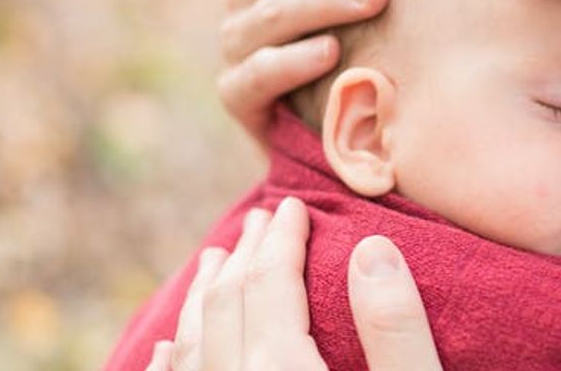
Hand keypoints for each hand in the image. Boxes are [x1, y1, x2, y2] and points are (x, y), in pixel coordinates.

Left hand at [145, 198, 441, 369]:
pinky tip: (166, 349)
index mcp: (283, 370)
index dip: (282, 239)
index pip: (272, 282)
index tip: (292, 207)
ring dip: (204, 297)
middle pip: (226, 304)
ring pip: (190, 344)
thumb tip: (371, 249)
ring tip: (215, 264)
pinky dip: (169, 361)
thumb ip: (394, 329)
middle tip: (259, 220)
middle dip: (244, 255)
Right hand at [216, 0, 400, 140]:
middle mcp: (248, 3)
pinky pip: (259, 73)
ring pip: (275, 13)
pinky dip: (294, 61)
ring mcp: (238, 48)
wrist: (333, 147)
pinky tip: (333, 53)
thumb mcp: (365, 22)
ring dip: (327, 2)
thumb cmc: (363, 68)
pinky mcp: (235, 94)